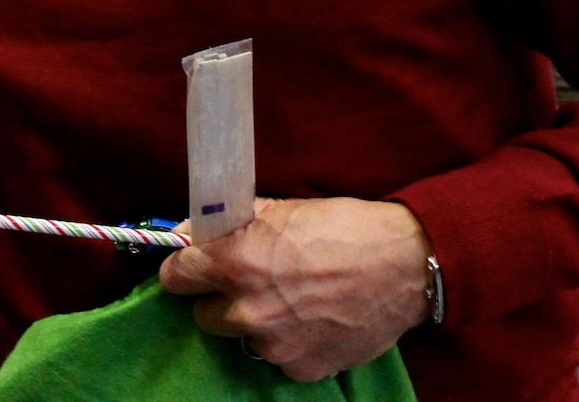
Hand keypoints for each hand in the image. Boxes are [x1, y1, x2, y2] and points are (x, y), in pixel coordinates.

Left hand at [158, 197, 430, 381]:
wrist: (403, 266)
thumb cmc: (340, 228)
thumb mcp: (278, 210)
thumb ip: (229, 225)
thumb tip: (192, 233)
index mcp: (235, 265)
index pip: (175, 277)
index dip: (184, 270)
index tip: (194, 268)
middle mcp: (248, 311)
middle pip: (204, 315)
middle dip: (221, 299)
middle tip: (251, 282)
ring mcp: (275, 346)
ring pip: (242, 338)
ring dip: (256, 322)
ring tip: (292, 300)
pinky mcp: (303, 368)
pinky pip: (278, 358)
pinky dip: (289, 343)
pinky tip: (313, 320)